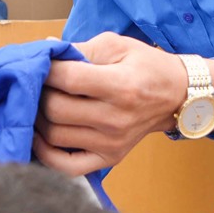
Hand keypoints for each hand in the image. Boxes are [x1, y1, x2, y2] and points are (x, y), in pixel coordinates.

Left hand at [34, 33, 188, 175]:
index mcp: (120, 86)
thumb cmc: (145, 66)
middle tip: (37, 83)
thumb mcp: (116, 46)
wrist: (176, 95)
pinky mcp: (109, 158)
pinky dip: (45, 154)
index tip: (41, 62)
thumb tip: (44, 49)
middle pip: (55, 110)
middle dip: (38, 93)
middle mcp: (116, 119)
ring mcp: (112, 143)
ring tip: (38, 104)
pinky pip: (67, 166)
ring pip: (55, 136)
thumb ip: (79, 48)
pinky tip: (41, 135)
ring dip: (37, 119)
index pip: (67, 79)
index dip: (46, 69)